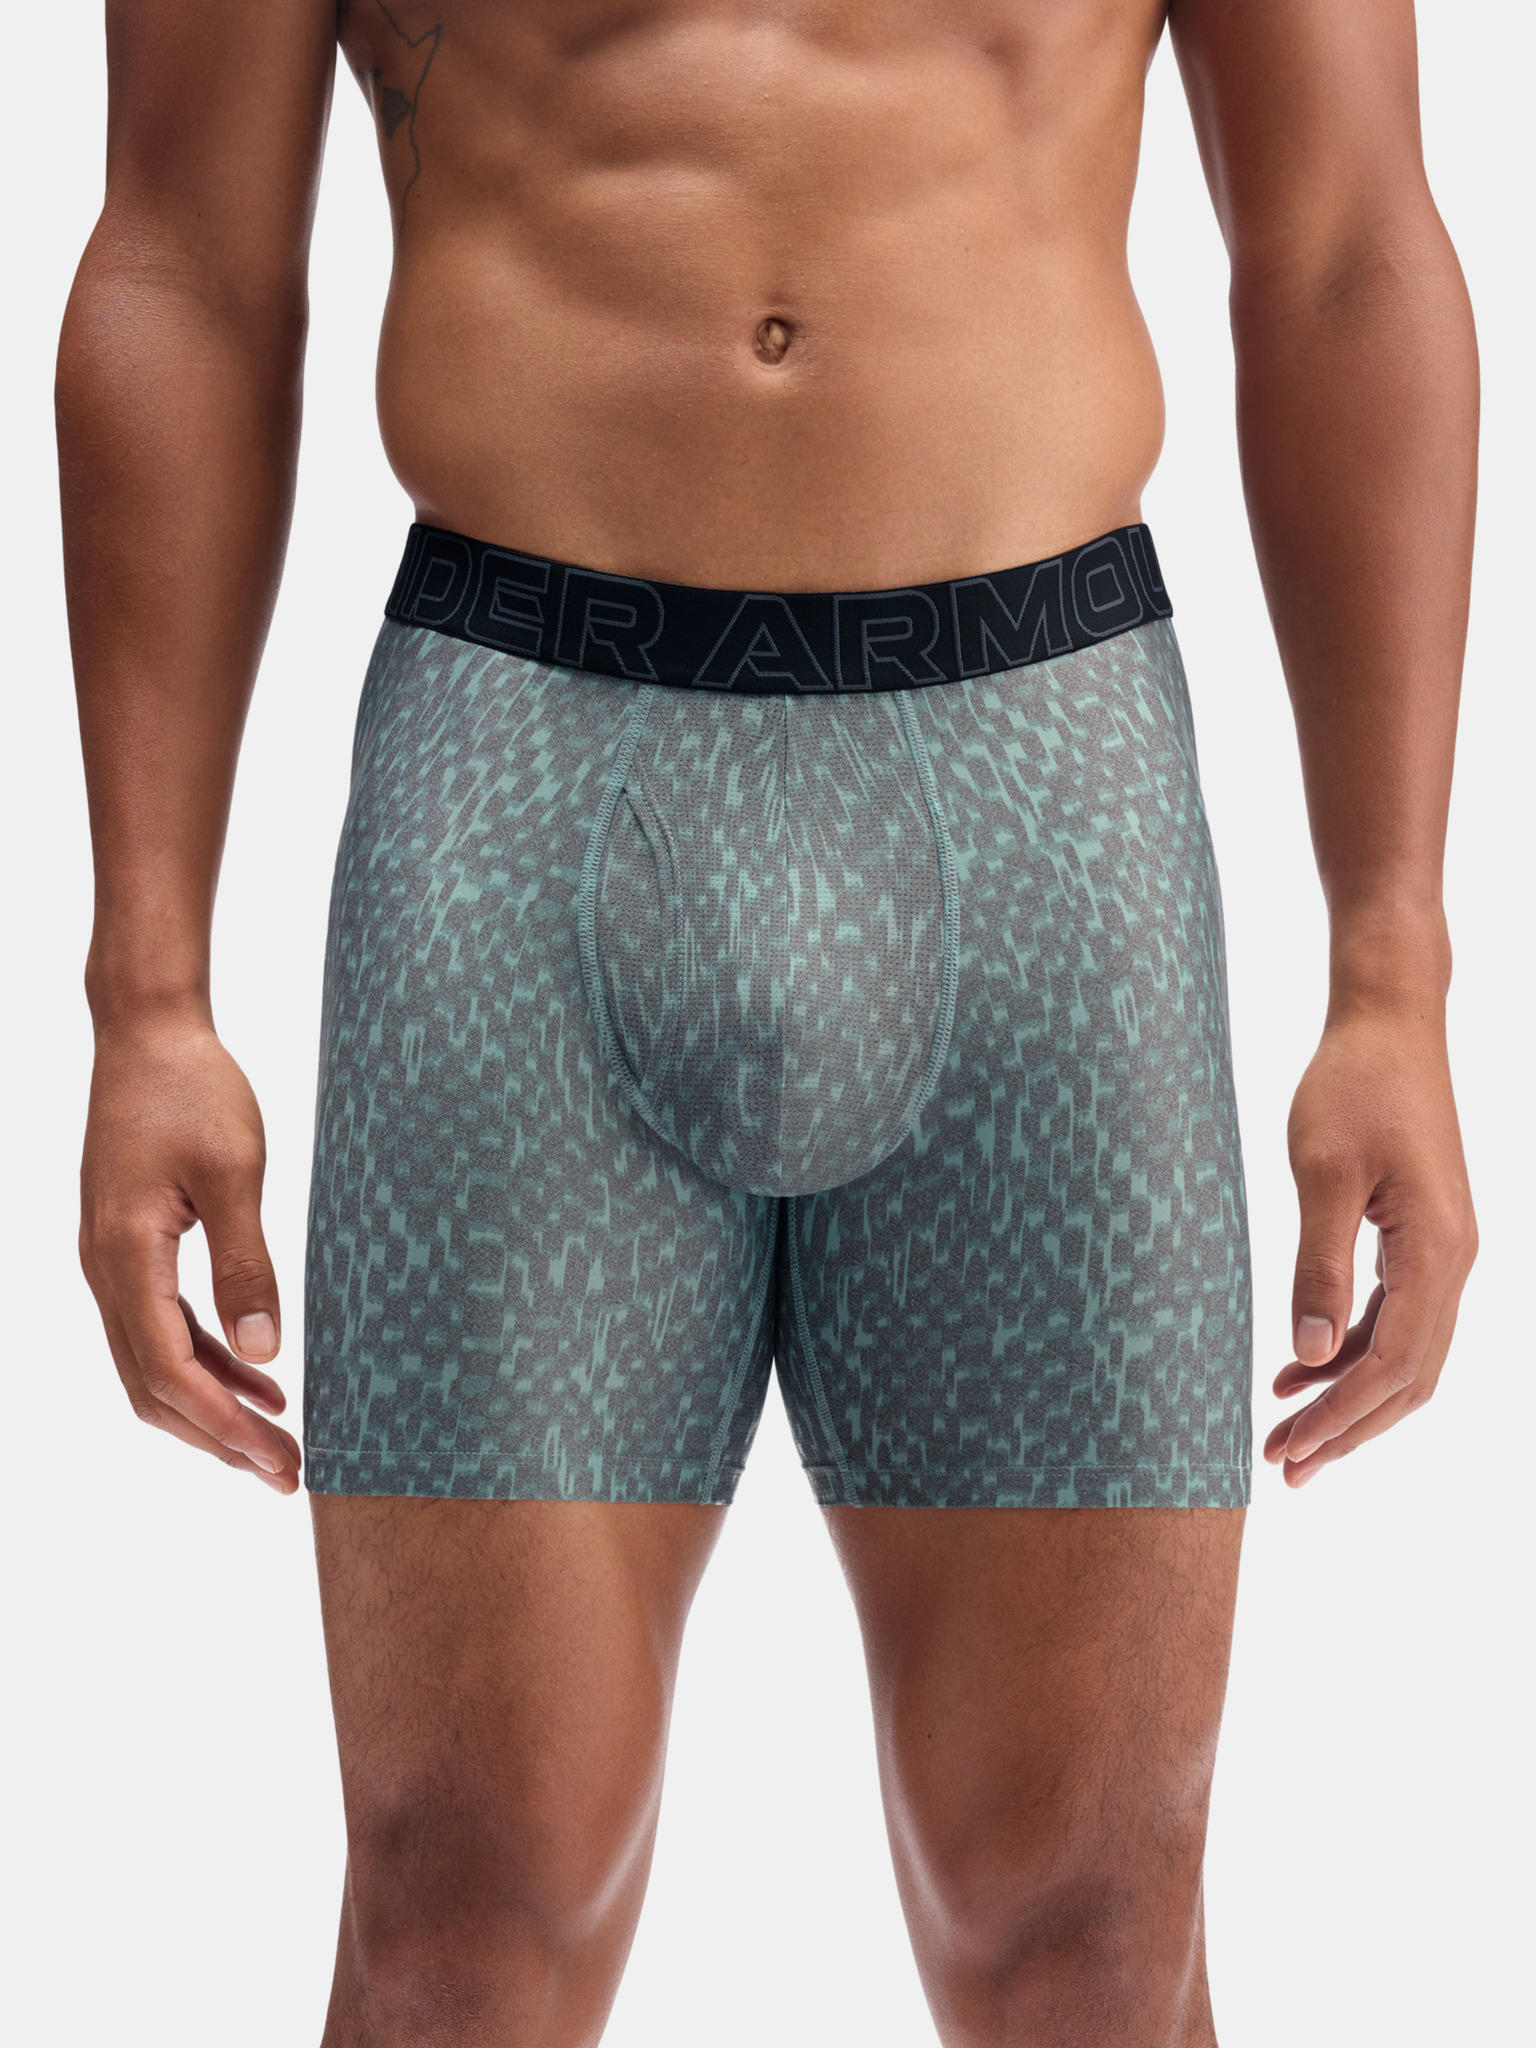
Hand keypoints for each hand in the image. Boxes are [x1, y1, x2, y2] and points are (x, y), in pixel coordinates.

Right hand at [79, 1014, 299, 1492]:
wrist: (147, 1034)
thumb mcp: (233, 1174)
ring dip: (212, 1408)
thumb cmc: (192, 1091)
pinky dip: (207, 1362)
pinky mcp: (129, 1249)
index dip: (224, 1425)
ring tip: (278, 1443)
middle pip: (154, 1386)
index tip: (278, 1460)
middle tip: (285, 1475)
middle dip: (218, 1438)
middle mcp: (106, 1270)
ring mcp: (112, 1262)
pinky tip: (258, 1379)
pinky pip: (160, 1328)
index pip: (171, 1371)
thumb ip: (246, 1264)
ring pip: (154, 1364)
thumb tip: (264, 1351)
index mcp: (126, 1257)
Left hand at [1265, 1005, 1474, 1486]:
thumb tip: (1307, 1355)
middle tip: (1284, 1467)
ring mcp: (1443, 1251)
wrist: (1389, 1024)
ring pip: (1404, 1354)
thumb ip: (1318, 1266)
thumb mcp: (1323, 1173)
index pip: (1392, 1365)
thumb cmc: (1353, 1085)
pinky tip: (1299, 1368)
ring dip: (1348, 1397)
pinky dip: (1349, 1350)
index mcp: (1436, 1251)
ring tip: (1285, 1432)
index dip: (1341, 1417)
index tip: (1290, 1451)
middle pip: (1407, 1378)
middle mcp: (1453, 1261)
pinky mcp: (1423, 1238)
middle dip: (1347, 1429)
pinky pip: (1394, 1317)